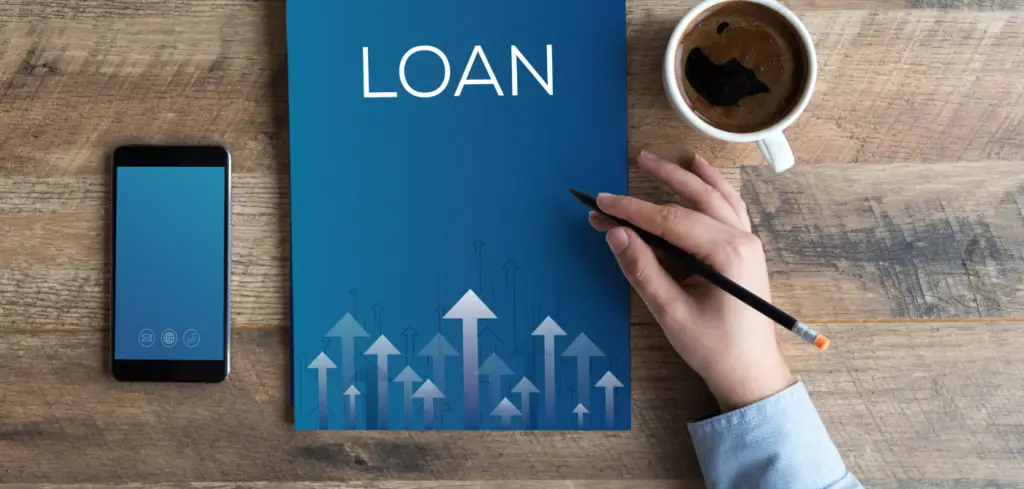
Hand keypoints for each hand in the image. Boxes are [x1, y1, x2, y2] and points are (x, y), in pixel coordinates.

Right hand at [591, 150, 793, 411]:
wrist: (751, 372)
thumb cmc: (713, 348)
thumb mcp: (671, 312)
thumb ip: (642, 269)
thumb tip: (615, 234)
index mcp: (727, 253)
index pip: (670, 220)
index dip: (632, 210)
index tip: (601, 203)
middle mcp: (742, 240)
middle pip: (696, 199)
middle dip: (661, 180)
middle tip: (633, 161)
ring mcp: (748, 243)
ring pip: (715, 197)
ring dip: (687, 176)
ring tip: (661, 159)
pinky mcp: (745, 251)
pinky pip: (729, 207)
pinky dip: (714, 187)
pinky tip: (701, 171)